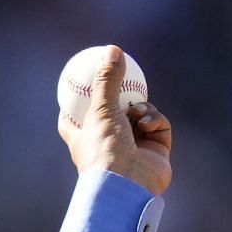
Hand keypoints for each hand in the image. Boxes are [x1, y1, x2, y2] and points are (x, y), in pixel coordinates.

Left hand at [58, 46, 172, 197]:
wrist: (128, 182)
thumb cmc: (105, 149)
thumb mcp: (101, 109)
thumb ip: (106, 80)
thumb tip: (112, 49)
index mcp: (84, 140)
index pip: (72, 121)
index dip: (74, 104)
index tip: (77, 86)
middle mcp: (108, 144)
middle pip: (113, 114)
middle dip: (121, 99)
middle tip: (124, 79)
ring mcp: (134, 148)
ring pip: (140, 115)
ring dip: (141, 109)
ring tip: (135, 113)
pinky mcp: (156, 151)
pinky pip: (159, 126)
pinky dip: (155, 121)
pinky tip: (148, 125)